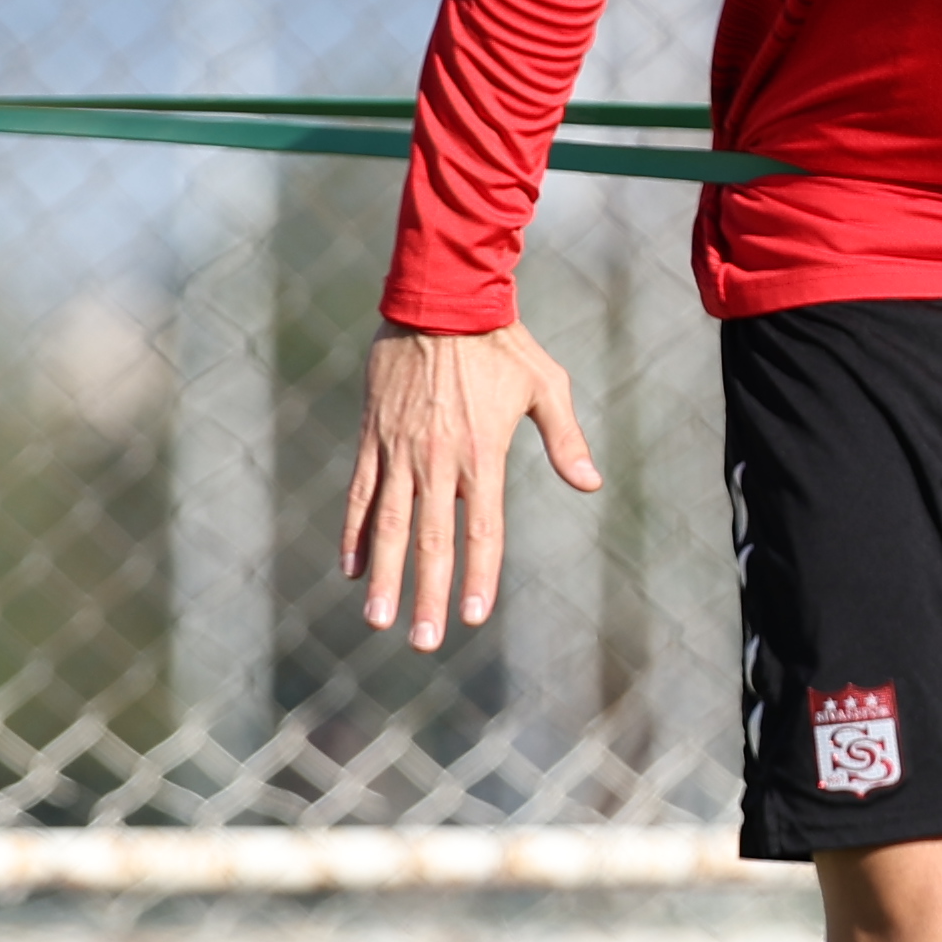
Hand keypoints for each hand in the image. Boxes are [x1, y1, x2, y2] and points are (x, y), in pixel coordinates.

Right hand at [338, 321, 602, 650]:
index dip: (478, 575)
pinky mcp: (373, 435)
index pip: (482, 530)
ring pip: (387, 525)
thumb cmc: (502, 343)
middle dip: (426, 594)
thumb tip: (591, 484)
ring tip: (378, 620)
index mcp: (482, 454)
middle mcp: (438, 460)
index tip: (473, 617)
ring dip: (383, 575)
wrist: (441, 298)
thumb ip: (565, 438)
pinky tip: (351, 567)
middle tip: (423, 642)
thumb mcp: (546, 385)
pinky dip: (354, 532)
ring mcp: (400, 450)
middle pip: (430, 540)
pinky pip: (360, 492)